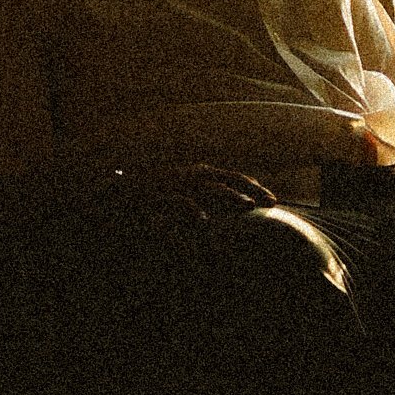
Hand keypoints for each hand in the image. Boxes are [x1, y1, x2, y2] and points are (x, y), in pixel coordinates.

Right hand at [138, 167, 280, 224]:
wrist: (120, 193)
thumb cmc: (158, 195)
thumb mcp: (186, 193)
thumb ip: (208, 198)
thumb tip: (232, 209)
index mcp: (200, 174)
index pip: (234, 177)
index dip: (255, 187)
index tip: (274, 199)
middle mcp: (192, 175)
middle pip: (229, 179)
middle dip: (252, 190)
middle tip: (272, 201)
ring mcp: (177, 183)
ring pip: (209, 188)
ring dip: (230, 195)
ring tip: (248, 205)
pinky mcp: (160, 196)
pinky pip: (179, 202)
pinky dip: (193, 210)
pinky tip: (204, 221)